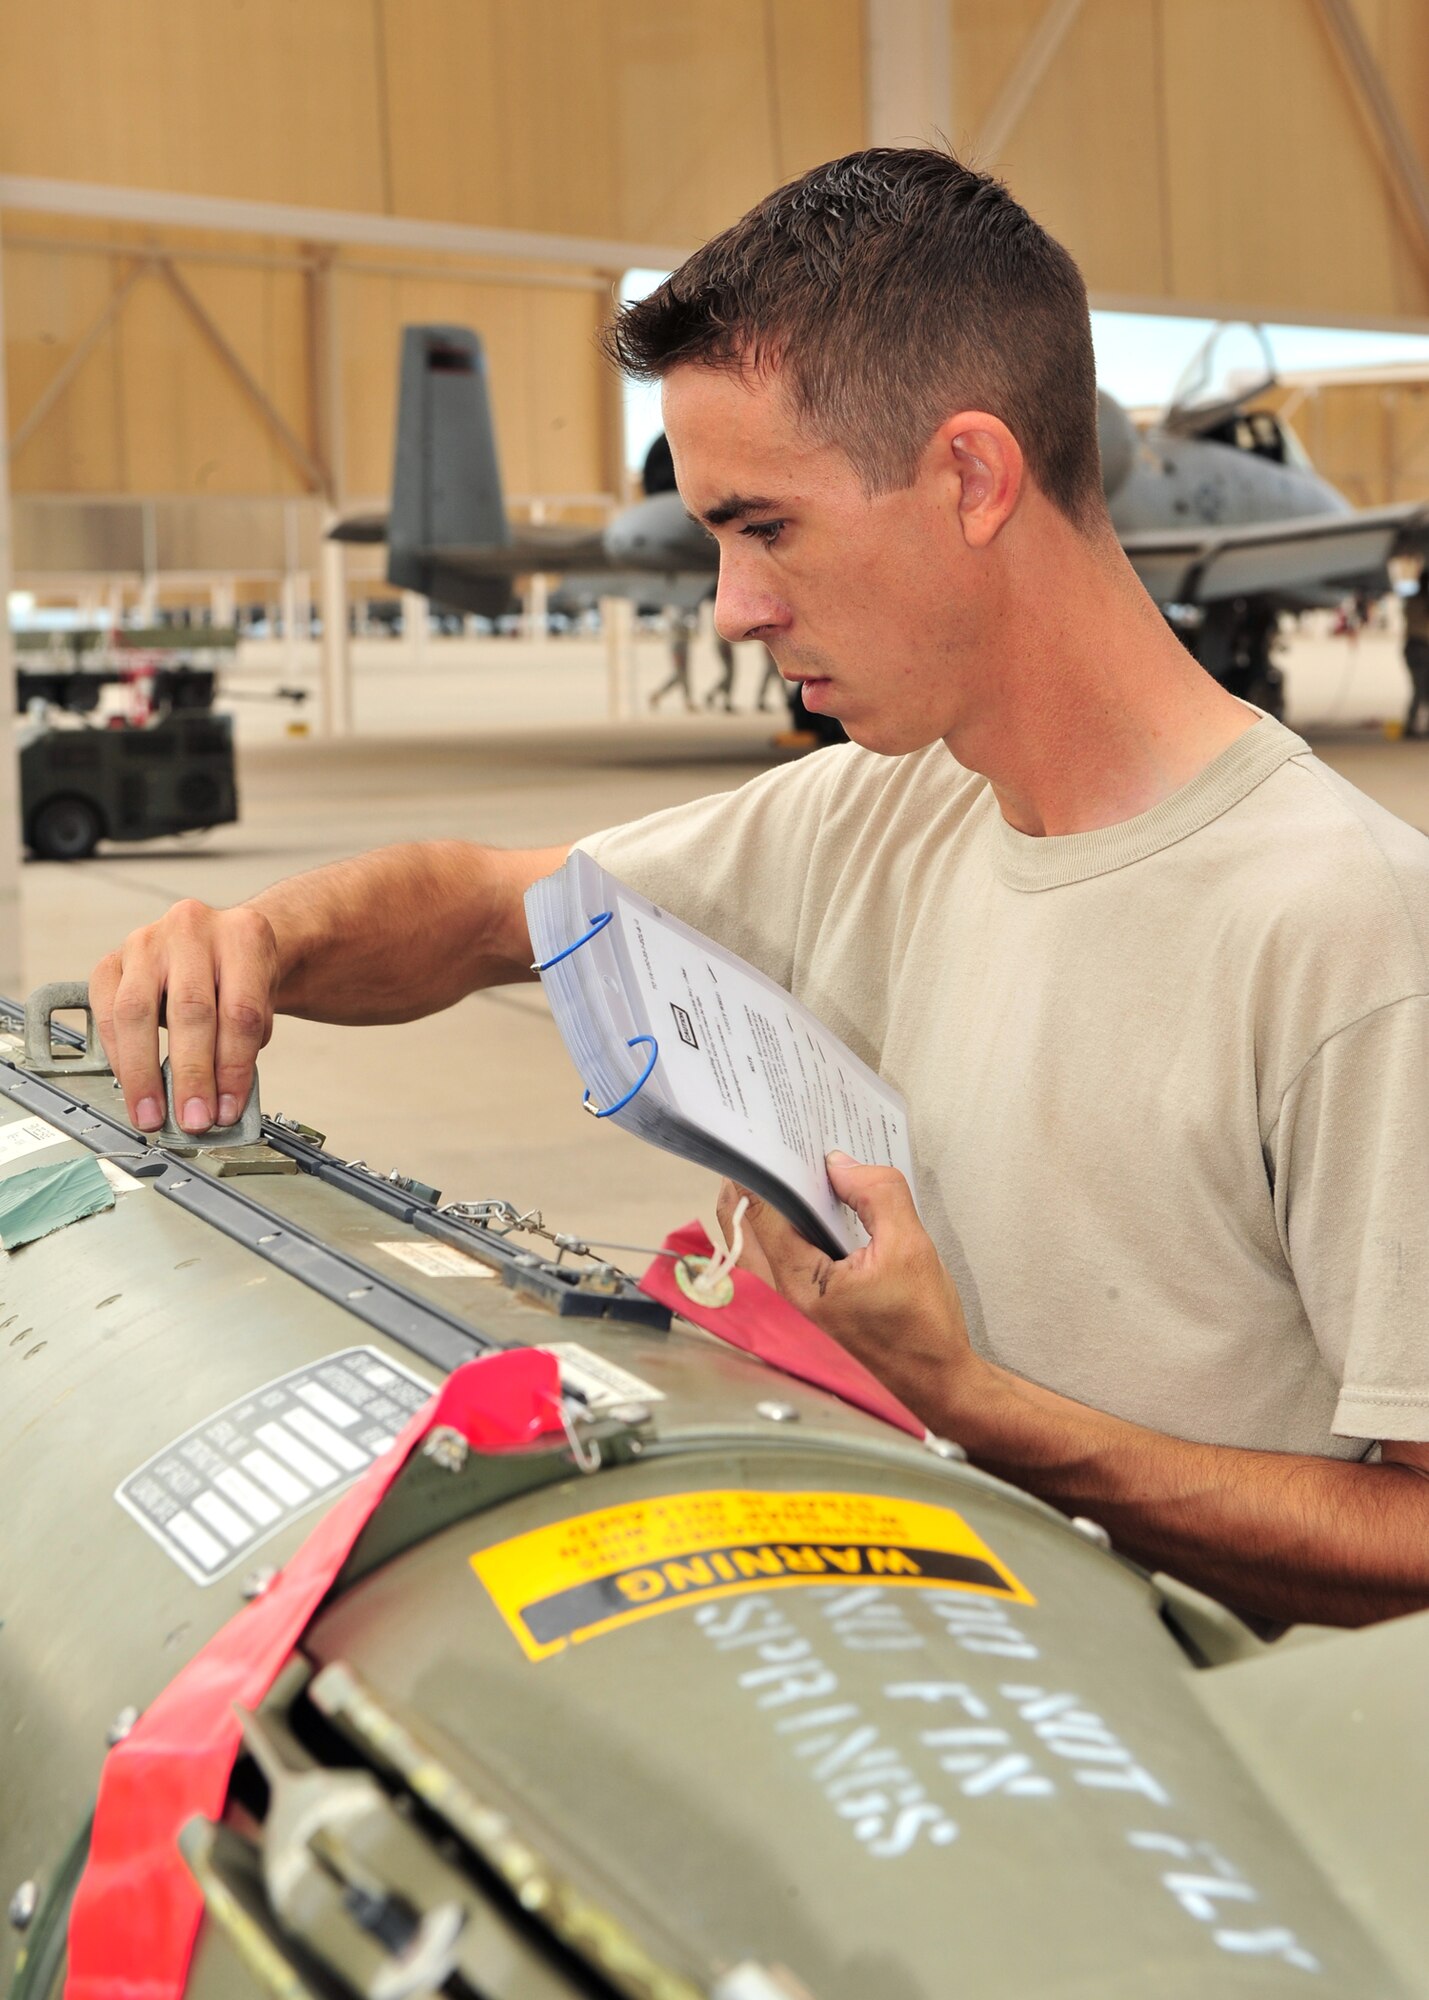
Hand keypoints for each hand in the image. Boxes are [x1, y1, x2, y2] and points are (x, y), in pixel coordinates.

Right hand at [91, 900, 279, 1133]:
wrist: (221, 941)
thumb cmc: (242, 976)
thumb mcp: (262, 1002)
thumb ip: (243, 1045)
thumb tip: (219, 1103)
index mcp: (243, 936)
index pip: (240, 1011)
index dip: (233, 1067)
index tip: (227, 1108)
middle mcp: (192, 930)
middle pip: (190, 1010)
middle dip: (191, 1076)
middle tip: (194, 1119)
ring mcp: (147, 941)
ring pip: (137, 1011)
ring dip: (144, 1073)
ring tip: (153, 1114)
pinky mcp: (113, 960)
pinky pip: (107, 1012)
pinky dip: (119, 1056)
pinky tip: (131, 1085)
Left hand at [715, 1153, 982, 1427]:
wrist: (937, 1389)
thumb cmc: (924, 1330)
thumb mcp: (911, 1247)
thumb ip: (877, 1194)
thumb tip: (840, 1165)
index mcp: (799, 1287)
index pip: (760, 1212)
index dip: (761, 1171)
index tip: (764, 1141)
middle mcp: (777, 1305)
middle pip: (739, 1231)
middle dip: (748, 1188)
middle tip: (765, 1155)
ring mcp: (779, 1318)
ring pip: (744, 1253)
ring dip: (752, 1216)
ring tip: (775, 1184)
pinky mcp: (791, 1325)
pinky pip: (760, 1273)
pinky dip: (766, 1242)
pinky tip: (791, 1225)